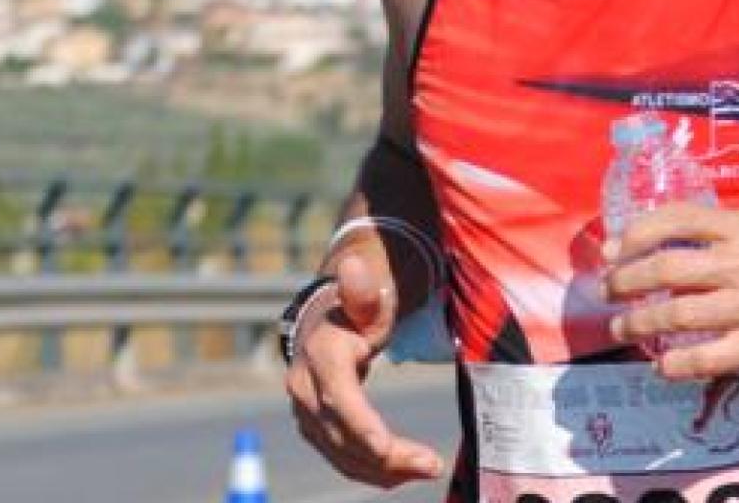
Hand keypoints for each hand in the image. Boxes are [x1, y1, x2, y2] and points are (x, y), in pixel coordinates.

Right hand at [284, 253, 444, 485]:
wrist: (325, 322)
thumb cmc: (355, 308)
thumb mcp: (364, 295)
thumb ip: (362, 288)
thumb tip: (353, 264)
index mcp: (321, 355)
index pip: (338, 397)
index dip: (360, 424)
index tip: (386, 447)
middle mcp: (306, 389)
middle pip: (344, 434)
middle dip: (387, 456)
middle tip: (432, 464)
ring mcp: (307, 414)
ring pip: (343, 454)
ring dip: (384, 470)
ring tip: (428, 468)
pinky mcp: (316, 430)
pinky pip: (343, 459)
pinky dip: (373, 471)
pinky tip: (404, 474)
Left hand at [603, 203, 738, 379]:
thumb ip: (724, 236)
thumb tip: (665, 243)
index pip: (676, 218)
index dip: (635, 234)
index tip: (612, 249)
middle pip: (666, 267)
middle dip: (625, 281)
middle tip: (609, 291)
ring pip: (677, 313)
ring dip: (639, 323)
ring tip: (623, 328)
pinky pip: (706, 357)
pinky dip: (676, 363)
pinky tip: (662, 365)